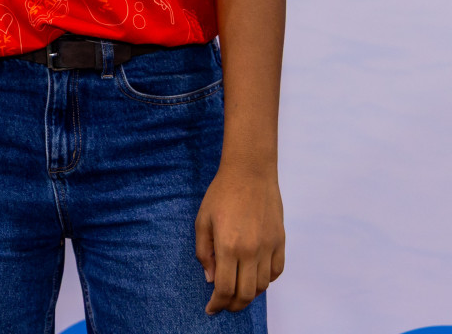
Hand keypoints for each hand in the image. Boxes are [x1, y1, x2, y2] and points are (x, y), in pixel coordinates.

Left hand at [195, 161, 285, 314]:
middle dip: (233, 305)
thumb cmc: (221, 194)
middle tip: (224, 306)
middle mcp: (250, 251)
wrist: (250, 173)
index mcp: (228, 246)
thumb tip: (210, 279)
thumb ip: (203, 252)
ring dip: (250, 294)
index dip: (217, 304)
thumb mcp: (202, 221)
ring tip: (238, 291)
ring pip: (263, 286)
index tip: (211, 309)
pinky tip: (255, 277)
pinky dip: (266, 280)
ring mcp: (268, 247)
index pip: (225, 288)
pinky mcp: (280, 241)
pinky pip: (276, 271)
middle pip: (246, 293)